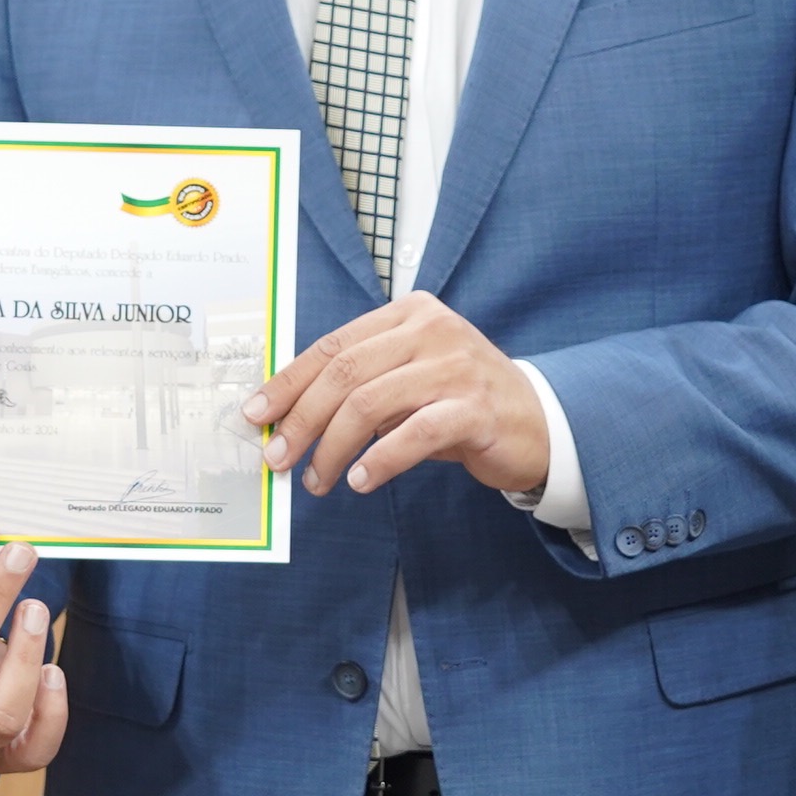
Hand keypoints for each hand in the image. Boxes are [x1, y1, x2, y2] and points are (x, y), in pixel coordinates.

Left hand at [242, 292, 551, 499]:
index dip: (288, 382)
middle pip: (345, 373)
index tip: (256, 415)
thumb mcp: (408, 378)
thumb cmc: (460, 402)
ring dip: (332, 448)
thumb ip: (360, 385)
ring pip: (370, 403)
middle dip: (302, 419)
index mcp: (409, 313)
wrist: (539, 421)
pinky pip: (414, 434)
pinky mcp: (476, 407)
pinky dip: (379, 461)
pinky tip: (360, 481)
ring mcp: (456, 366)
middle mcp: (432, 330)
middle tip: (279, 458)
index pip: (333, 345)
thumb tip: (289, 418)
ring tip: (317, 481)